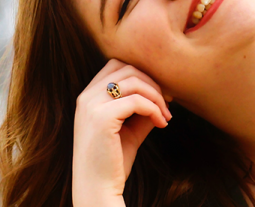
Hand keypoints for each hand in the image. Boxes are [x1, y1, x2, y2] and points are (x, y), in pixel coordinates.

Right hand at [71, 59, 171, 205]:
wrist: (97, 189)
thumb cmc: (113, 162)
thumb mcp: (130, 130)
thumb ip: (142, 110)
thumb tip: (164, 94)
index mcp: (88, 97)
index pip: (117, 66)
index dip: (143, 75)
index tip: (161, 94)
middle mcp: (86, 97)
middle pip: (127, 68)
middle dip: (153, 83)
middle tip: (169, 103)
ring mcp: (91, 105)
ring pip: (134, 80)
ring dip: (156, 96)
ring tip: (166, 116)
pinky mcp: (101, 118)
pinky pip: (136, 101)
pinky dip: (154, 109)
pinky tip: (161, 123)